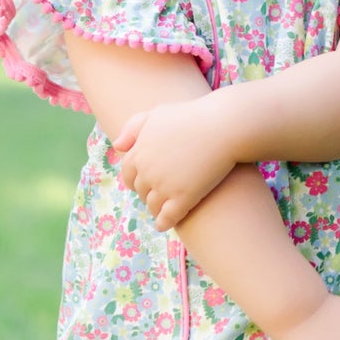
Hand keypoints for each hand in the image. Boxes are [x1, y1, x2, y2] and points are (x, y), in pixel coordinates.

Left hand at [111, 95, 238, 230]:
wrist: (222, 127)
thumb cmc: (192, 117)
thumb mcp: (157, 115)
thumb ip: (133, 127)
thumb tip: (117, 146)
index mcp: (139, 152)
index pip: (127, 174)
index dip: (135, 179)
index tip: (145, 182)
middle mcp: (147, 172)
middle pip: (141, 191)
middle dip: (147, 193)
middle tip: (159, 194)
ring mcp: (164, 186)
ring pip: (152, 206)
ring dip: (156, 208)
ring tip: (165, 208)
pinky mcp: (183, 198)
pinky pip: (167, 219)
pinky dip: (163, 223)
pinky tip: (166, 224)